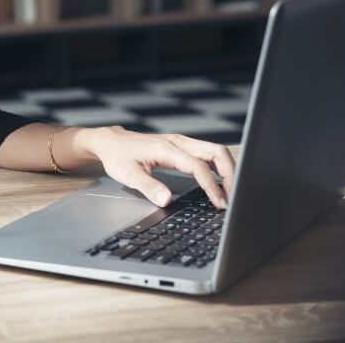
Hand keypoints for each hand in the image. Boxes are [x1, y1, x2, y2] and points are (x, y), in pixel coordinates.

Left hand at [80, 126, 234, 208]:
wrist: (111, 142)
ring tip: (231, 193)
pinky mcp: (182, 147)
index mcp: (166, 148)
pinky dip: (219, 167)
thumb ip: (148, 187)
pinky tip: (221, 183)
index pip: (198, 166)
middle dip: (231, 174)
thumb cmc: (118, 156)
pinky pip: (207, 154)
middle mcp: (178, 142)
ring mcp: (181, 143)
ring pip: (215, 151)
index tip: (219, 203)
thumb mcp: (127, 175)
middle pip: (216, 152)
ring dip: (228, 170)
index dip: (212, 186)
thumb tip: (167, 201)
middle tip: (233, 198)